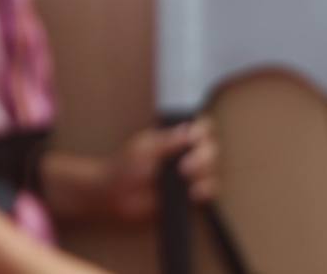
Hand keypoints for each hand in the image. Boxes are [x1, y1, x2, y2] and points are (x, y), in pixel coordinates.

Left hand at [100, 120, 217, 223]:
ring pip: (212, 171)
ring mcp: (190, 176)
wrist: (114, 198)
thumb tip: (191, 129)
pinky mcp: (190, 197)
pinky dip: (205, 191)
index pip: (201, 128)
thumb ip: (167, 140)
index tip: (195, 138)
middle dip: (203, 157)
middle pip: (211, 149)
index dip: (203, 131)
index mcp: (177, 138)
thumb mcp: (144, 149)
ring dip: (204, 174)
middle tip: (185, 166)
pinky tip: (193, 193)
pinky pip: (207, 193)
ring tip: (186, 180)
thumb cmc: (125, 168)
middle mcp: (188, 155)